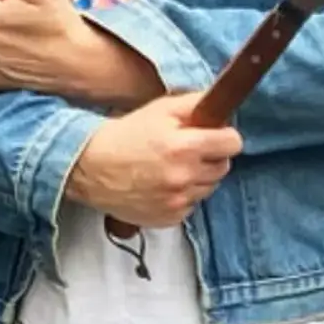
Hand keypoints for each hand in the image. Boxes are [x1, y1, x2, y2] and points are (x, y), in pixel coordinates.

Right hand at [64, 92, 241, 229]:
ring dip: (197, 178)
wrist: (90, 168)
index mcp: (185, 147)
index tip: (215, 136)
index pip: (233, 144)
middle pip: (223, 168)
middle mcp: (184, 177)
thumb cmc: (125, 135)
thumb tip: (221, 106)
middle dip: (211, 157)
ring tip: (172, 168)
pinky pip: (191, 206)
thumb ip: (195, 104)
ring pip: (208, 188)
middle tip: (189, 151)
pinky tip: (162, 185)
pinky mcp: (168, 218)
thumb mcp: (160, 109)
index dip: (224, 137)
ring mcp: (177, 202)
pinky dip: (182, 197)